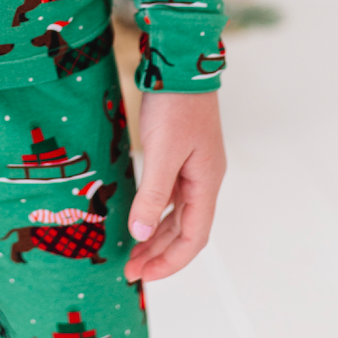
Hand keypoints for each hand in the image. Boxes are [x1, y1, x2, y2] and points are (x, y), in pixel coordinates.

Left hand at [124, 90, 225, 282]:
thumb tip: (140, 235)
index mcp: (206, 183)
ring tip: (132, 251)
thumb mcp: (161, 152)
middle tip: (130, 270)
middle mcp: (204, 180)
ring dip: (156, 234)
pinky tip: (138, 215)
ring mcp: (194, 167)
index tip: (143, 275)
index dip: (169, 261)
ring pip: (177, 213)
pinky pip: (170, 194)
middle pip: (185, 230)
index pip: (193, 238)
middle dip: (159, 253)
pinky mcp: (181, 154)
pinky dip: (155, 210)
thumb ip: (152, 195)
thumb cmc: (174, 105)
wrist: (180, 62)